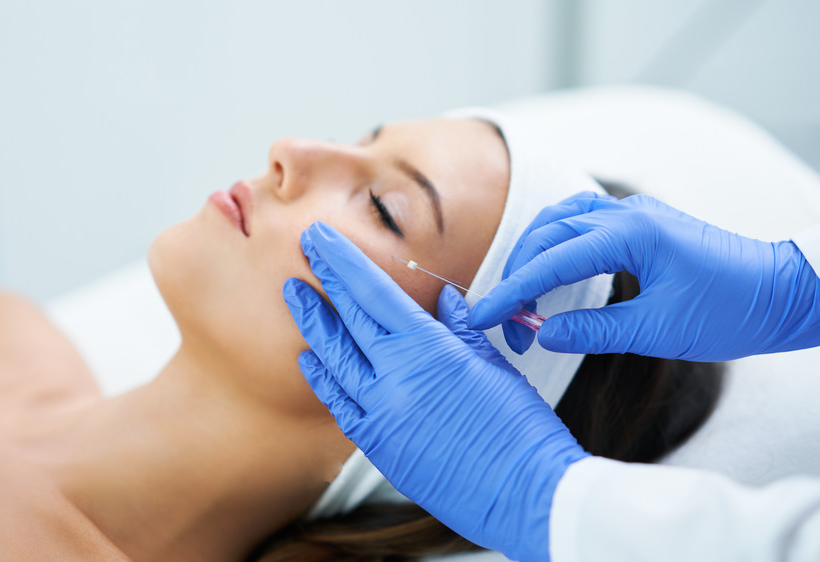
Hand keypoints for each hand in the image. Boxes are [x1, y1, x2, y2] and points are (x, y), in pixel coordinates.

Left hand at [283, 222, 587, 561]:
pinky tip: (310, 359)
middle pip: (348, 319)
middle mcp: (394, 378)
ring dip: (313, 325)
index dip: (342, 261)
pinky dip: (322, 378)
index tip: (319, 237)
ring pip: (333, 359)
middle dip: (321, 280)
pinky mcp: (378, 446)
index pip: (372, 292)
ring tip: (294, 295)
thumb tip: (444, 300)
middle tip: (303, 250)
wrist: (525, 496)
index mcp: (427, 349)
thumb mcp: (493, 366)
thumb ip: (460, 330)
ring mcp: (380, 413)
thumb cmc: (520, 428)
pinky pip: (338, 404)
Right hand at [470, 192, 819, 360]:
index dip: (511, 290)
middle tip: (508, 323)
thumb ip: (594, 330)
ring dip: (533, 255)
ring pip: (560, 221)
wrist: (784, 292)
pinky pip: (582, 222)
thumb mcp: (658, 331)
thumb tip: (543, 333)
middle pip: (547, 234)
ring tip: (523, 298)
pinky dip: (556, 244)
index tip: (482, 316)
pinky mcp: (640, 224)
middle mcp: (627, 214)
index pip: (551, 260)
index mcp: (631, 234)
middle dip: (518, 276)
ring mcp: (634, 214)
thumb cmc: (731, 311)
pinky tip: (551, 270)